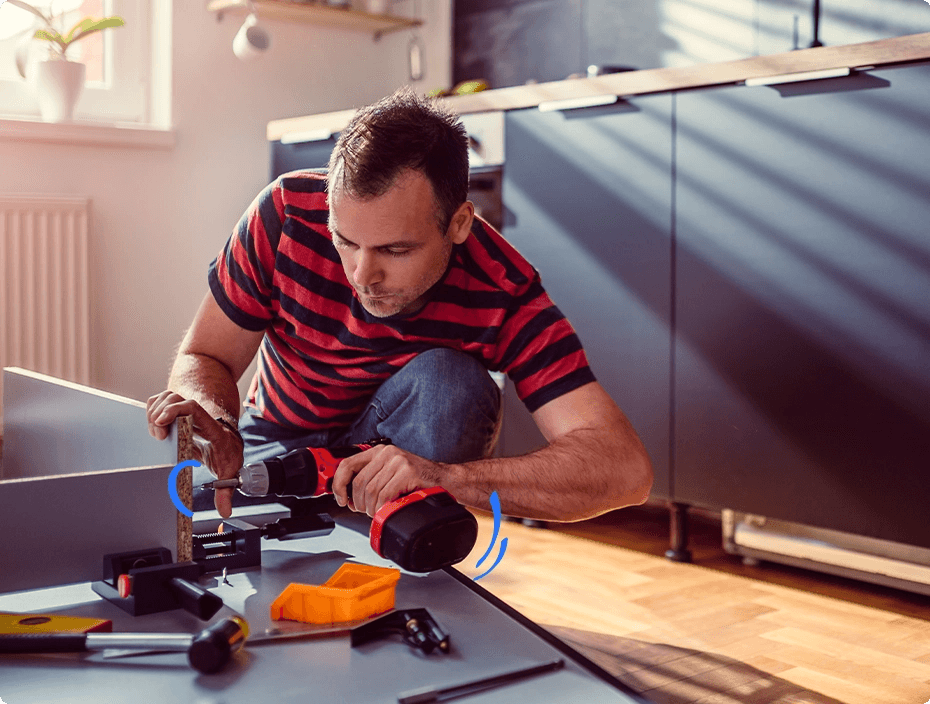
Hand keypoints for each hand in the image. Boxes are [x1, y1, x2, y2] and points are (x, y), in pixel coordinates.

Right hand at [146, 391, 243, 517]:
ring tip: (157, 432)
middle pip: (175, 399)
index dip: (175, 410)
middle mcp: (199, 416)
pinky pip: (162, 400)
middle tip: (159, 436)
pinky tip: (155, 425)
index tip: (161, 422)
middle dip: (161, 414)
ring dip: (155, 411)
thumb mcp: (229, 472)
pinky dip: (153, 408)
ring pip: (167, 396)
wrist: (229, 439)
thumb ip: (226, 492)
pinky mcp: (178, 412)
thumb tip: (225, 512)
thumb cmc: (227, 453)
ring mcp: (188, 411)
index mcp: (211, 429)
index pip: (193, 408)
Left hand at [332, 444, 441, 516]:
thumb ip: (371, 479)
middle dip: (358, 503)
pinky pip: (385, 495)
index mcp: (379, 451)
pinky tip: (388, 509)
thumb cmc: (418, 481)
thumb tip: (348, 497)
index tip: (340, 498)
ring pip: (370, 491)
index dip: (338, 484)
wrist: (446, 481)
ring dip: (372, 508)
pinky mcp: (408, 472)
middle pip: (359, 483)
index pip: (347, 464)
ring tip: (379, 511)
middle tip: (365, 511)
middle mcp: (387, 453)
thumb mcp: (391, 474)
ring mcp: (398, 461)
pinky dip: (383, 508)